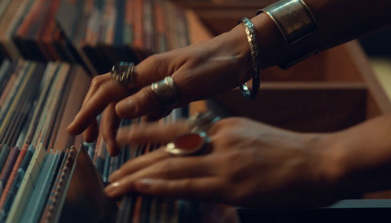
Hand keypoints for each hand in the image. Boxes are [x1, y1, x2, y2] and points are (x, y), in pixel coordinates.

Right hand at [67, 25, 251, 155]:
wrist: (240, 54)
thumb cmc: (217, 64)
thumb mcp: (187, 83)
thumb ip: (154, 95)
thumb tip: (119, 110)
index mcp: (148, 71)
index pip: (108, 91)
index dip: (89, 111)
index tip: (75, 132)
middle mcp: (148, 75)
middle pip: (110, 93)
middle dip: (95, 117)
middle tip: (89, 142)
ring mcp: (158, 82)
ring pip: (126, 100)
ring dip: (114, 121)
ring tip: (111, 144)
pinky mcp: (170, 89)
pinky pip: (146, 104)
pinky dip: (137, 118)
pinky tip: (138, 131)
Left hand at [104, 117, 340, 207]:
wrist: (321, 161)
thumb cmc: (288, 151)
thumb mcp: (250, 135)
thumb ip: (222, 140)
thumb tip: (198, 151)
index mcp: (223, 127)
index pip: (175, 132)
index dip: (145, 136)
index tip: (124, 142)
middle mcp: (218, 141)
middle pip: (166, 151)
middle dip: (134, 161)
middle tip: (110, 170)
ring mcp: (225, 163)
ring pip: (171, 168)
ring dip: (138, 176)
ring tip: (114, 184)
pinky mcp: (233, 186)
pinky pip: (189, 185)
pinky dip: (161, 186)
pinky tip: (140, 187)